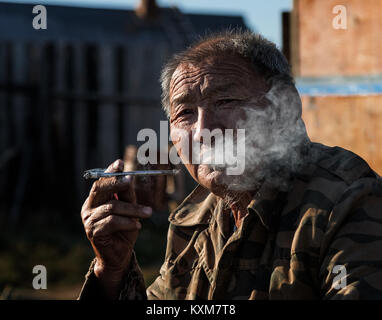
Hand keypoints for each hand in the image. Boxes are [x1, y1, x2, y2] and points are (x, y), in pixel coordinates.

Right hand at [80, 159, 151, 296]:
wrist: (118, 255)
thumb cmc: (124, 230)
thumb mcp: (129, 210)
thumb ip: (127, 195)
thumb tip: (129, 177)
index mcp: (96, 200)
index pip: (101, 181)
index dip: (110, 171)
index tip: (120, 162)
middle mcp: (89, 207)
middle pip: (101, 189)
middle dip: (117, 183)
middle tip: (130, 180)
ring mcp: (89, 219)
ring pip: (112, 207)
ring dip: (133, 209)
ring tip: (148, 213)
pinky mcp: (93, 231)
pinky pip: (112, 222)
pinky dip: (127, 222)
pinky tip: (137, 225)